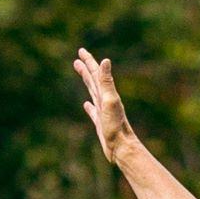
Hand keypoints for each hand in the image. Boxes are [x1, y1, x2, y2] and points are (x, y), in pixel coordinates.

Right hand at [73, 47, 140, 164]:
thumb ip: (107, 82)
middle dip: (86, 68)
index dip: (88, 61)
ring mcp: (102, 111)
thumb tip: (105, 60)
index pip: (96, 73)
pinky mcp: (100, 122)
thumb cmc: (116, 126)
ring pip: (92, 92)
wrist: (122, 147)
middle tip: (78, 58)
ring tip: (82, 74)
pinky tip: (86, 105)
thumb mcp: (110, 101)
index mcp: (106, 93)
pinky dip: (89, 106)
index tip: (81, 51)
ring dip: (87, 82)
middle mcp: (105, 100)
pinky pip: (93, 111)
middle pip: (93, 80)